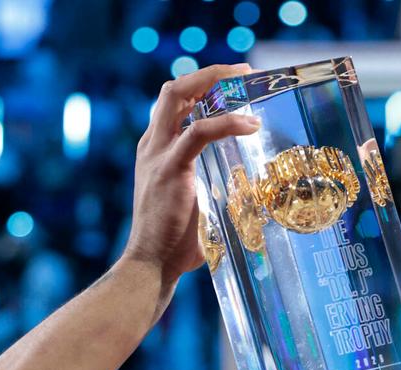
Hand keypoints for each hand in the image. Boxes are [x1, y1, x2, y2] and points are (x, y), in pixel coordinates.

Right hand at [123, 64, 258, 289]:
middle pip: (174, 89)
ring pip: (179, 96)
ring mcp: (158, 154)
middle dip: (208, 73)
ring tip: (245, 81)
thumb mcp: (194, 206)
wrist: (151, 265)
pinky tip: (250, 125)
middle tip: (242, 72)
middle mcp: (152, 146)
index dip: (201, 87)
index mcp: (155, 151)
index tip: (232, 84)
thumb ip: (211, 192)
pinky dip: (227, 123)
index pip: (174, 103)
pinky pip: (199, 132)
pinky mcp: (170, 168)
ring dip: (213, 82)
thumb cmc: (175, 245)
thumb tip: (247, 199)